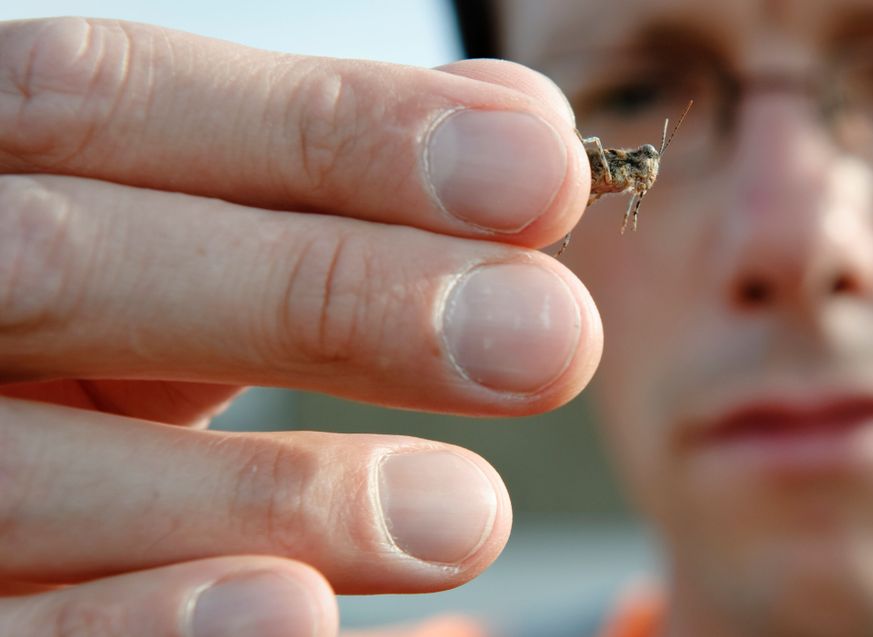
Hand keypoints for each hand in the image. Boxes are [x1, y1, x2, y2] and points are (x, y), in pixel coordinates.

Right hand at [0, 17, 600, 635]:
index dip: (337, 130)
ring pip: (33, 473)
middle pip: (74, 262)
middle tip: (549, 334)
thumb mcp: (190, 225)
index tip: (538, 173)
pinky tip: (296, 614)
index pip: (116, 103)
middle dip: (335, 291)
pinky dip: (149, 625)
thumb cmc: (96, 312)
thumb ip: (328, 174)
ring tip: (466, 516)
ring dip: (276, 489)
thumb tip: (521, 129)